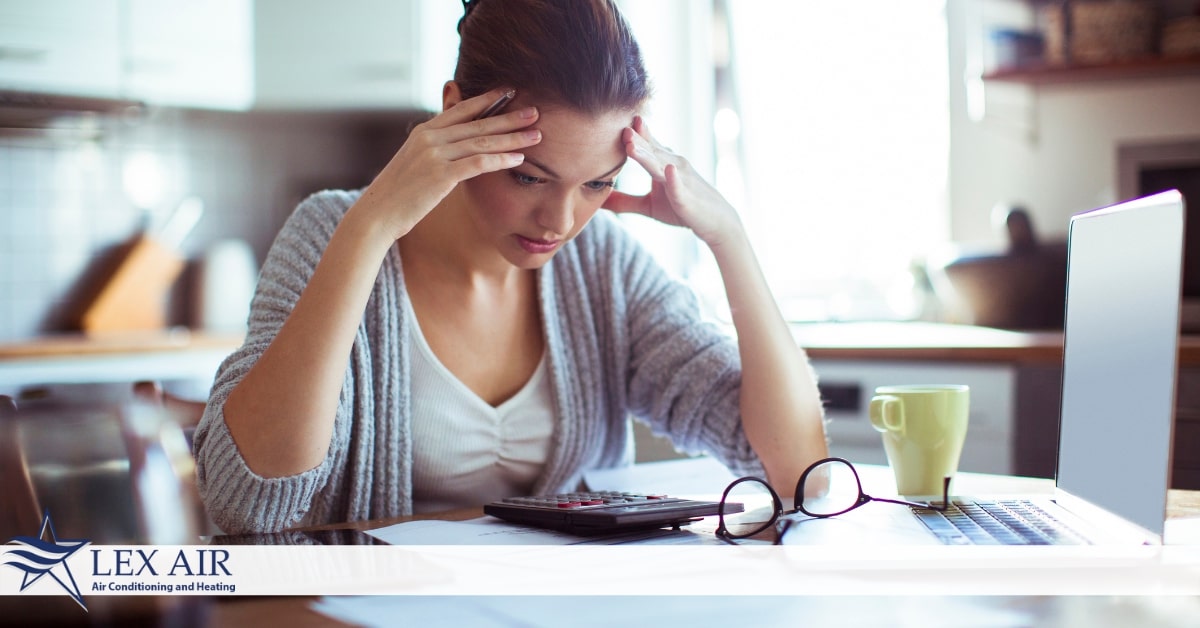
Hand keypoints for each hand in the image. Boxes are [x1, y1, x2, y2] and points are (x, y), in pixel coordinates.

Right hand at [350, 88, 541, 242]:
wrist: (377, 214)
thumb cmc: (398, 195)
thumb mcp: (414, 164)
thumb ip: (434, 151)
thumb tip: (454, 149)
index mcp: (424, 131)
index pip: (462, 109)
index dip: (488, 100)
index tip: (510, 92)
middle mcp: (429, 137)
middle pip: (477, 123)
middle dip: (509, 117)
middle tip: (536, 111)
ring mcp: (434, 155)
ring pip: (482, 141)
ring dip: (512, 138)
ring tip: (536, 134)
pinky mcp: (440, 175)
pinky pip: (478, 163)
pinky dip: (501, 160)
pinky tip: (519, 159)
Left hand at [605, 116, 741, 247]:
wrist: (715, 222)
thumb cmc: (681, 209)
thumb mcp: (648, 206)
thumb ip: (624, 201)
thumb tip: (598, 200)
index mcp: (662, 164)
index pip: (646, 145)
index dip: (634, 133)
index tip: (617, 119)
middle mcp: (673, 165)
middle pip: (651, 151)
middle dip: (636, 139)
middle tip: (621, 126)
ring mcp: (682, 180)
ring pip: (661, 165)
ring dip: (647, 155)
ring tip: (631, 144)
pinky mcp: (688, 198)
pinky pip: (679, 188)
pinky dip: (674, 180)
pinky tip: (669, 170)